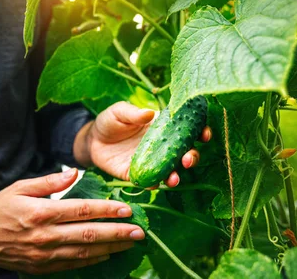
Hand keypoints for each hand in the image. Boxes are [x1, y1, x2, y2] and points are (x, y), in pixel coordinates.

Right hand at [0, 169, 144, 274]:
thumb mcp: (19, 188)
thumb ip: (48, 181)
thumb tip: (74, 173)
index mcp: (41, 212)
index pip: (82, 210)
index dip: (107, 210)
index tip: (126, 209)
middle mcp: (45, 236)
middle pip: (89, 234)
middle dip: (117, 233)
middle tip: (139, 231)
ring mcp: (44, 255)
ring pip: (85, 252)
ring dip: (111, 248)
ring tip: (130, 243)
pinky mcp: (41, 268)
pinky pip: (73, 265)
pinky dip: (93, 260)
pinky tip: (107, 254)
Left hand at [76, 101, 211, 186]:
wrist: (91, 140)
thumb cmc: (109, 121)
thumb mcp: (119, 112)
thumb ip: (133, 113)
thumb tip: (150, 112)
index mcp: (162, 128)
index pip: (186, 130)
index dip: (199, 131)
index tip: (205, 133)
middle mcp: (162, 147)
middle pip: (184, 154)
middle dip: (192, 157)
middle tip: (189, 159)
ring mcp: (152, 163)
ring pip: (171, 171)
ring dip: (177, 175)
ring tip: (175, 177)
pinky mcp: (138, 175)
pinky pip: (150, 182)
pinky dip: (155, 184)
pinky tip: (157, 184)